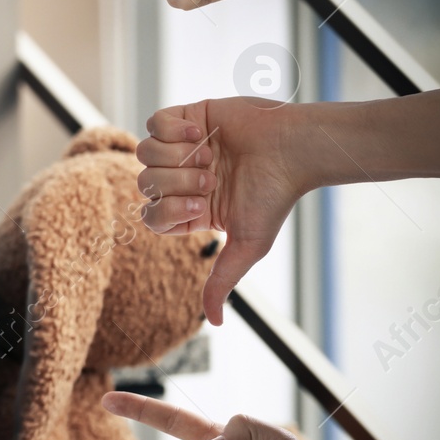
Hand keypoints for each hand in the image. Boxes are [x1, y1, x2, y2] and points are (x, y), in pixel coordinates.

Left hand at [135, 96, 314, 324]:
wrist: (294, 148)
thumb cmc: (274, 197)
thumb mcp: (247, 246)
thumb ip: (222, 280)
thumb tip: (215, 323)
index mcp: (188, 210)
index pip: (150, 217)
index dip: (169, 211)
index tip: (202, 206)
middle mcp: (180, 179)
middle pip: (145, 184)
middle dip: (178, 182)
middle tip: (212, 178)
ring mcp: (181, 147)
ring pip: (145, 153)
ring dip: (177, 156)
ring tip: (212, 154)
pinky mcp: (187, 116)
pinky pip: (154, 121)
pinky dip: (174, 128)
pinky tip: (202, 131)